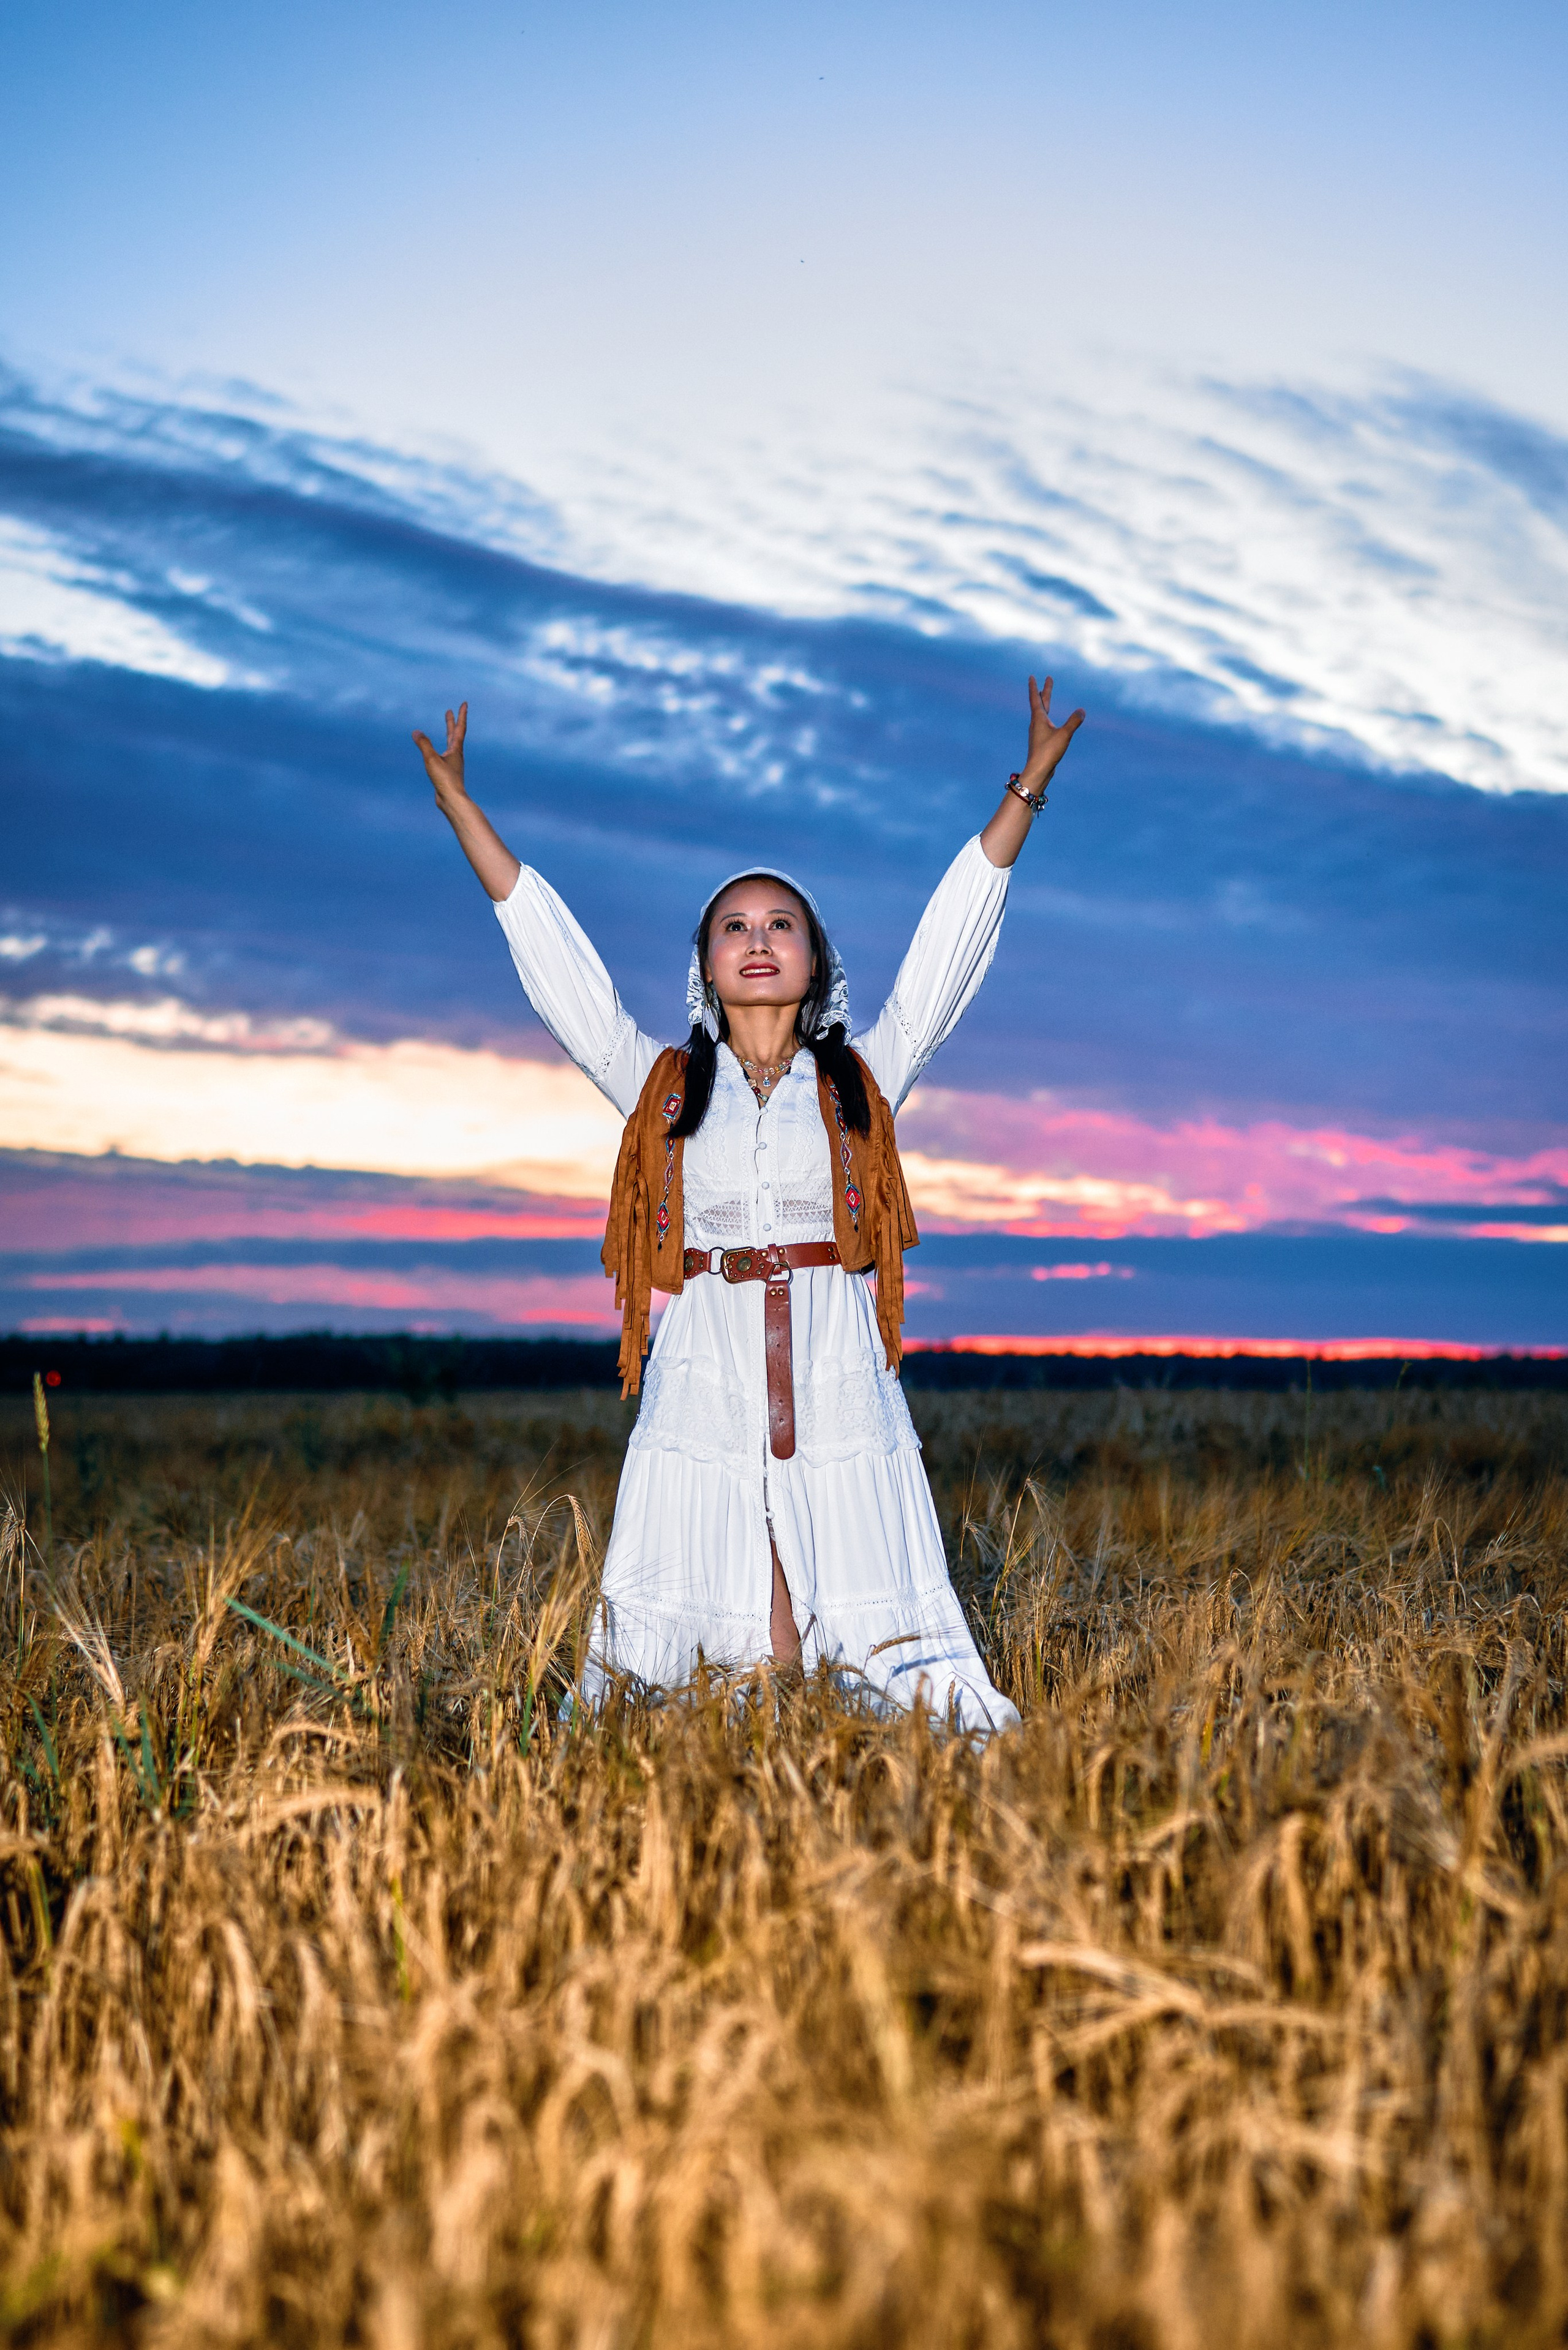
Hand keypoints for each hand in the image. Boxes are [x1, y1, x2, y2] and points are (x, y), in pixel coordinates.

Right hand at [412, 702, 468, 803]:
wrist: (452, 800)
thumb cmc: (445, 780)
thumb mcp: (431, 760)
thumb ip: (423, 744)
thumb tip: (415, 732)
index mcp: (456, 750)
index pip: (459, 728)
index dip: (461, 715)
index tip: (464, 703)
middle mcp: (456, 755)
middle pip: (455, 735)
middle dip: (452, 722)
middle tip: (450, 711)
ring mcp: (452, 764)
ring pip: (451, 745)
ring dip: (449, 735)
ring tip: (448, 729)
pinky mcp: (447, 772)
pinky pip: (444, 756)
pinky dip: (442, 748)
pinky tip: (440, 753)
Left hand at [1017, 674, 1084, 793]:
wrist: (1038, 771)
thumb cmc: (1048, 752)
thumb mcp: (1064, 735)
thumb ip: (1073, 722)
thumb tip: (1082, 710)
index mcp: (1038, 719)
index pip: (1036, 699)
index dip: (1034, 687)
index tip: (1032, 676)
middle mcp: (1036, 724)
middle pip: (1040, 703)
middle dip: (1044, 691)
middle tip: (1047, 679)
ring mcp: (1037, 733)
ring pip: (1041, 714)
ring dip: (1044, 703)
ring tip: (1045, 698)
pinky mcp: (1040, 741)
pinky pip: (1043, 724)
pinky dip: (1046, 716)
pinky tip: (1049, 722)